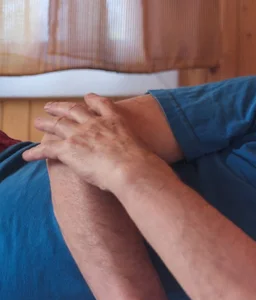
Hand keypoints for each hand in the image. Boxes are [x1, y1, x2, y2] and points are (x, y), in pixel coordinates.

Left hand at [22, 94, 159, 191]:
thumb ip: (142, 153)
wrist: (133, 169)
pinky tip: (28, 156)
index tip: (87, 97)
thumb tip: (151, 166)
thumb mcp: (146, 152)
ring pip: (57, 125)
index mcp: (115, 121)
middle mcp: (96, 124)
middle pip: (74, 110)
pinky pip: (47, 148)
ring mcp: (81, 134)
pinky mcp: (69, 149)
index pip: (101, 104)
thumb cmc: (144, 165)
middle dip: (61, 107)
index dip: (92, 100)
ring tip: (38, 123)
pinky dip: (35, 152)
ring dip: (45, 124)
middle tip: (51, 107)